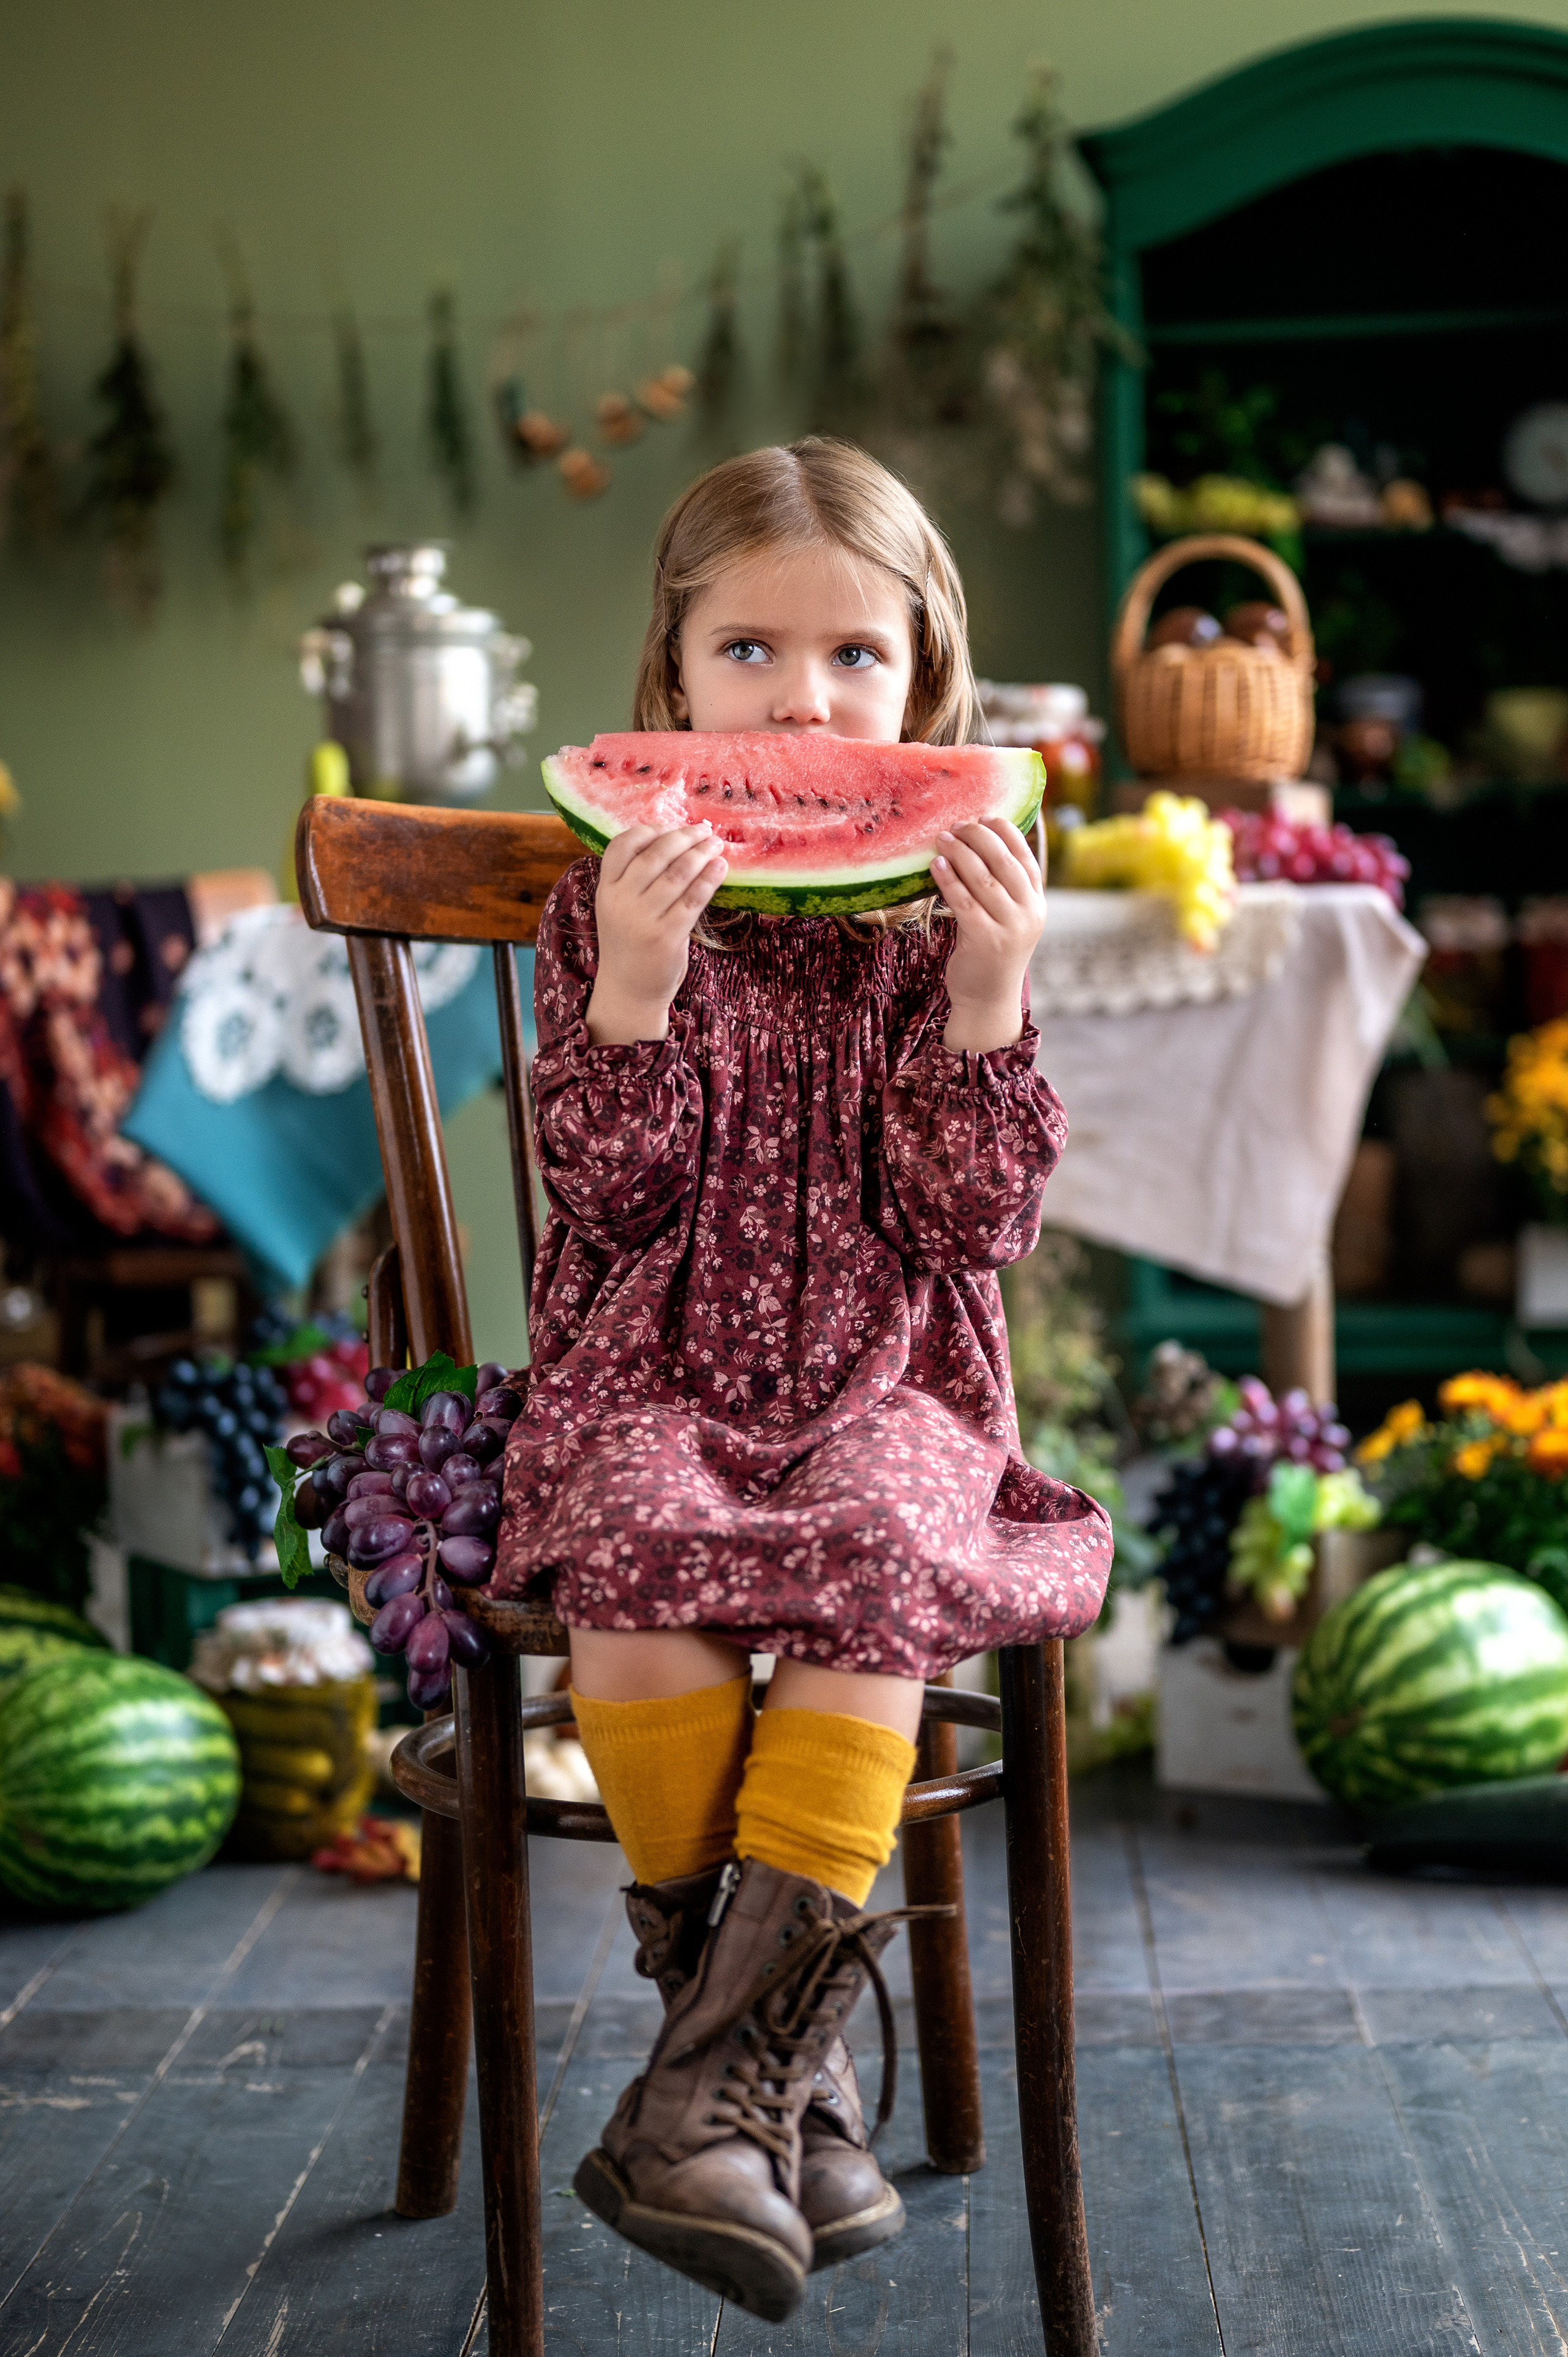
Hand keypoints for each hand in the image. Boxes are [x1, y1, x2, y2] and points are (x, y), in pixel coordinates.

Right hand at [585, 823, 727, 1042]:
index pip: (622, 844)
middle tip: (705, 831)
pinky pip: (693, 899)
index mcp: (606, 889)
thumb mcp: (618, 907)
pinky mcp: (667, 936)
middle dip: (684, 837)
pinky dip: (709, 879)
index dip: (651, 830)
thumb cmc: (630, 943)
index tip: (673, 828)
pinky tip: (720, 868)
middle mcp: (621, 901)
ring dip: (701, 854)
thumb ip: (634, 878)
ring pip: (678, 874)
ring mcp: (643, 919)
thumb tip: (673, 840)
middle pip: (656, 854)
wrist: (629, 990)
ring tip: (716, 845)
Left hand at [932, 818, 1044, 1051]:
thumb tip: (980, 841)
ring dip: (960, 852)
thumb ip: (1004, 886)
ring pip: (982, 877)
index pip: (1024, 856)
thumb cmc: (992, 951)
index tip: (984, 816)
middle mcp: (1029, 912)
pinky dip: (948, 879)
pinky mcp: (984, 940)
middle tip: (956, 825)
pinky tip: (935, 865)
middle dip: (978, 836)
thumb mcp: (1009, 917)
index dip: (1004, 831)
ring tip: (941, 838)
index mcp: (1037, 902)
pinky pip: (963, 900)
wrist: (988, 998)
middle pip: (1003, 861)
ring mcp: (1009, 927)